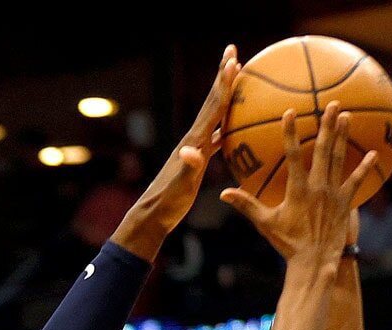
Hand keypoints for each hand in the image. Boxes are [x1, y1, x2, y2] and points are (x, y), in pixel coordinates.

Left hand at [113, 46, 242, 257]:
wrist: (154, 214)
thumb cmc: (168, 202)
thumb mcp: (181, 185)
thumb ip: (188, 168)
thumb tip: (191, 151)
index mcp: (194, 142)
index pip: (213, 108)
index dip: (224, 84)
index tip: (234, 60)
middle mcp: (194, 139)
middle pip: (213, 102)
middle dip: (223, 77)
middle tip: (233, 52)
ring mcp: (195, 147)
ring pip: (215, 115)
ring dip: (225, 95)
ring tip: (236, 76)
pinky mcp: (197, 159)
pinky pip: (217, 134)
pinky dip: (227, 123)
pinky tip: (235, 123)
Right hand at [221, 104, 376, 266]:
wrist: (314, 261)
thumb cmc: (288, 243)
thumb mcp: (265, 223)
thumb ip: (246, 205)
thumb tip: (223, 194)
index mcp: (297, 189)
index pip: (292, 155)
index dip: (290, 133)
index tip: (290, 113)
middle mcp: (317, 187)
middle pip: (323, 150)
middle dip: (328, 125)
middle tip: (334, 104)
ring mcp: (333, 194)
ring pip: (339, 160)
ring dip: (343, 137)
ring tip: (348, 117)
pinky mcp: (345, 203)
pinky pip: (356, 181)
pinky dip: (365, 168)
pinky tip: (374, 153)